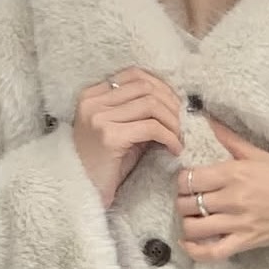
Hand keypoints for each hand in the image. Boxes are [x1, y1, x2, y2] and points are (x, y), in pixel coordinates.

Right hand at [72, 68, 182, 208]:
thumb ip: (138, 115)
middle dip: (171, 105)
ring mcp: (99, 117)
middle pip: (145, 87)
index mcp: (93, 95)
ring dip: (173, 122)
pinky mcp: (110, 136)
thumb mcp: (120, 133)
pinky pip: (151, 128)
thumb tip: (173, 106)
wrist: (84, 193)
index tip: (176, 106)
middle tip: (184, 125)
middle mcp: (93, 102)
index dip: (161, 87)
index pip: (134, 75)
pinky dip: (169, 137)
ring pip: (150, 105)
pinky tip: (174, 149)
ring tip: (180, 138)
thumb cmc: (105, 167)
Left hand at [177, 119, 268, 260]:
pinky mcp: (245, 242)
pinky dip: (196, 251)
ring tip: (191, 219)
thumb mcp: (257, 153)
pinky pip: (213, 252)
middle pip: (189, 204)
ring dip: (186, 224)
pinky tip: (188, 244)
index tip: (185, 183)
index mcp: (233, 174)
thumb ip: (229, 139)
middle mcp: (232, 199)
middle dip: (182, 202)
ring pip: (195, 228)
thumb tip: (208, 120)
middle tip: (188, 201)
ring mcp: (238, 223)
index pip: (191, 179)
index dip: (181, 182)